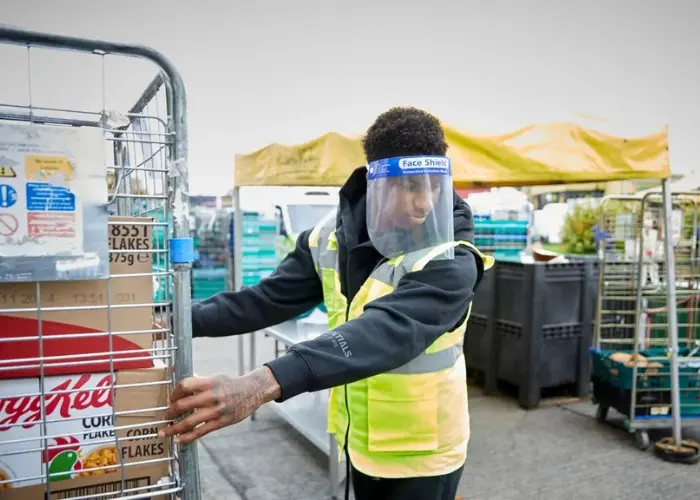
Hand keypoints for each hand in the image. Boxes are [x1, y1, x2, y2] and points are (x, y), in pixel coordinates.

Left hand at [158, 367, 280, 444]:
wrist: (252, 392)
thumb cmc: (231, 384)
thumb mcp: (216, 378)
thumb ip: (199, 383)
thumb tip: (180, 386)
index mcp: (209, 382)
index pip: (185, 385)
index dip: (174, 393)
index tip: (170, 399)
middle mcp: (212, 396)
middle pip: (183, 405)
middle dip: (170, 412)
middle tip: (165, 416)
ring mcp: (216, 410)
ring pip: (189, 422)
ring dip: (173, 428)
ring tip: (164, 433)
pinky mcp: (221, 422)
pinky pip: (200, 432)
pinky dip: (187, 437)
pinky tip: (179, 440)